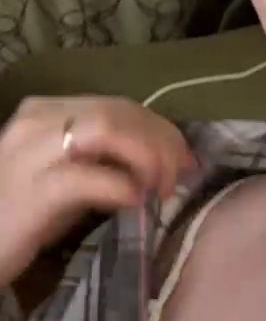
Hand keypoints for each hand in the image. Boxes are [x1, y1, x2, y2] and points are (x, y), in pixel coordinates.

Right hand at [0, 96, 196, 286]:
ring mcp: (31, 153)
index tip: (186, 159)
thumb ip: (108, 160)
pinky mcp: (32, 190)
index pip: (119, 105)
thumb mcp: (69, 176)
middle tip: (178, 178)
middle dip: (161, 143)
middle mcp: (37, 121)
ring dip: (146, 157)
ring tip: (159, 189)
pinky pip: (88, 177)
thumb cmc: (23, 215)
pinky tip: (135, 203)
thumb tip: (166, 162)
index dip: (161, 129)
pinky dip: (121, 187)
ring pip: (107, 129)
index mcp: (46, 112)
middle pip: (119, 112)